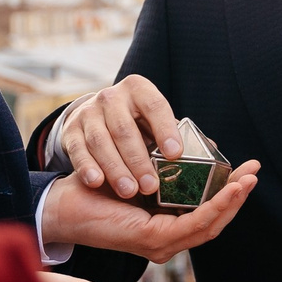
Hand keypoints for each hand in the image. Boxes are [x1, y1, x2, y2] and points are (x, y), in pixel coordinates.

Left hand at [39, 161, 261, 261]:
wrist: (64, 202)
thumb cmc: (96, 189)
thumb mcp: (139, 176)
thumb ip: (161, 173)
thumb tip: (183, 150)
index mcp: (165, 228)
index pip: (207, 215)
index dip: (230, 194)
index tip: (246, 170)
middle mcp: (166, 241)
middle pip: (215, 222)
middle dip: (239, 196)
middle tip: (255, 170)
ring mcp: (161, 245)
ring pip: (210, 224)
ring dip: (233, 200)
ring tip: (250, 178)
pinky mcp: (153, 241)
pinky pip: (194, 223)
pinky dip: (216, 206)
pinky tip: (230, 188)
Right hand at [54, 74, 182, 201]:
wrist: (94, 116)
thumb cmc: (135, 123)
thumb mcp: (154, 121)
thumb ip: (177, 134)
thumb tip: (211, 149)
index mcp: (139, 90)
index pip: (155, 106)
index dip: (165, 130)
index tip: (175, 155)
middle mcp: (112, 97)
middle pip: (125, 129)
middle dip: (138, 160)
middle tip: (151, 186)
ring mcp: (89, 112)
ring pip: (101, 141)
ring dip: (115, 168)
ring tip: (129, 191)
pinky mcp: (71, 129)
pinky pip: (78, 149)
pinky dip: (87, 166)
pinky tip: (96, 182)